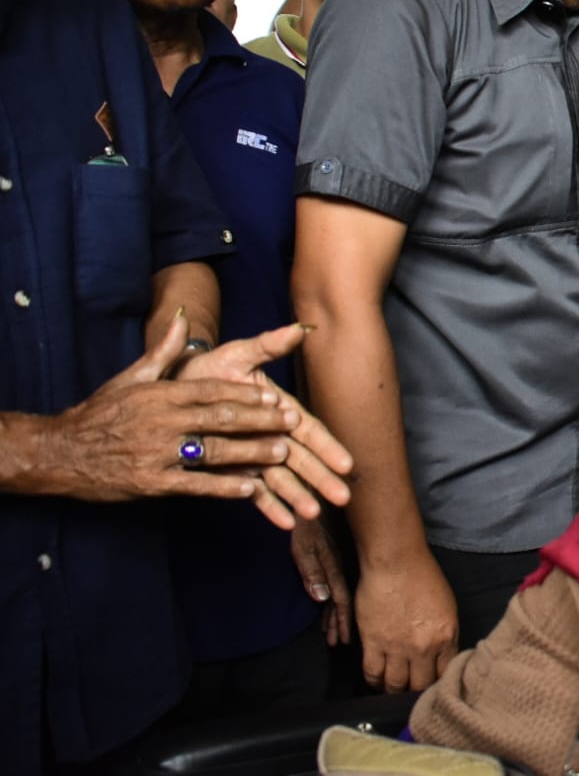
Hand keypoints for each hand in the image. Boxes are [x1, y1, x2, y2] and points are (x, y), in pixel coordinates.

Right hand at [38, 314, 308, 504]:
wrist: (59, 451)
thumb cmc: (100, 413)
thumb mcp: (131, 377)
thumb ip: (164, 351)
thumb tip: (183, 318)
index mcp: (161, 394)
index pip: (212, 391)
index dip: (246, 394)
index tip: (274, 396)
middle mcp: (162, 422)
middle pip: (220, 419)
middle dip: (260, 420)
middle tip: (292, 421)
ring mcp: (157, 453)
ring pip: (213, 451)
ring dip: (250, 452)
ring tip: (280, 452)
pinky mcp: (151, 482)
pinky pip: (194, 484)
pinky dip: (223, 486)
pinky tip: (249, 487)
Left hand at [176, 320, 354, 526]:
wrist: (172, 384)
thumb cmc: (206, 368)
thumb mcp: (236, 354)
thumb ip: (268, 345)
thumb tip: (299, 330)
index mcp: (275, 407)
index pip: (307, 429)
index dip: (327, 445)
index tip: (346, 462)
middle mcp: (269, 433)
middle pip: (300, 457)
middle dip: (322, 477)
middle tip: (343, 497)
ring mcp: (253, 453)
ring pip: (281, 477)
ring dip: (299, 495)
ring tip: (315, 514)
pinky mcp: (234, 468)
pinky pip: (255, 490)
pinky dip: (270, 505)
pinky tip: (287, 523)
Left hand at [291, 515, 351, 644]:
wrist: (311, 498)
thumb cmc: (304, 523)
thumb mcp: (303, 547)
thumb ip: (312, 572)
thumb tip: (323, 599)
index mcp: (333, 568)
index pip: (341, 601)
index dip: (342, 621)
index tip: (343, 640)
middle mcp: (337, 567)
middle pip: (341, 601)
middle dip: (340, 623)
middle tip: (338, 643)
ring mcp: (333, 561)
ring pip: (337, 594)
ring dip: (334, 614)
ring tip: (332, 632)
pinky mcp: (328, 555)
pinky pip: (332, 584)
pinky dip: (330, 600)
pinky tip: (327, 605)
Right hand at [355, 555, 458, 692]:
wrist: (395, 561)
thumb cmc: (422, 576)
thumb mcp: (446, 607)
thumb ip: (445, 635)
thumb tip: (442, 657)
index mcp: (446, 636)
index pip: (445, 674)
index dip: (437, 684)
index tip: (432, 687)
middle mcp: (423, 647)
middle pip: (420, 685)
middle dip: (416, 692)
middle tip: (411, 692)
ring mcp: (397, 647)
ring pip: (395, 685)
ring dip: (394, 690)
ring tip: (393, 689)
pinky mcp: (373, 642)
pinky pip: (372, 673)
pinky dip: (374, 682)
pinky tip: (376, 681)